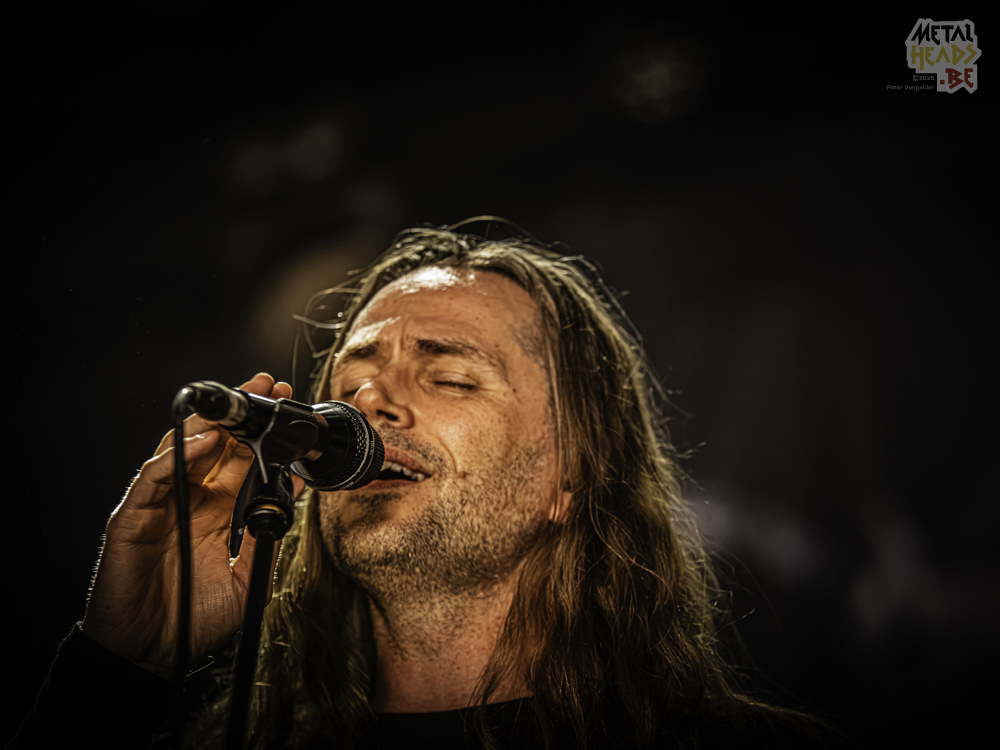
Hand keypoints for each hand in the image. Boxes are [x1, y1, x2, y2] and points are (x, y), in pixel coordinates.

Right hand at [82, 373, 304, 679]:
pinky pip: (155, 480)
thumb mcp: (245, 581)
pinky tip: (205, 443)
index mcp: (215, 512)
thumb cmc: (192, 623)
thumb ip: (265, 538)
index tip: (288, 409)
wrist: (149, 657)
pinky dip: (178, 457)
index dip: (261, 436)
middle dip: (241, 414)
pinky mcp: (132, 518)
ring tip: (239, 402)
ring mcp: (160, 506)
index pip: (239, 462)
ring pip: (183, 452)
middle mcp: (188, 502)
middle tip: (268, 386)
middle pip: (215, 446)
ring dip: (212, 425)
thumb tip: (293, 496)